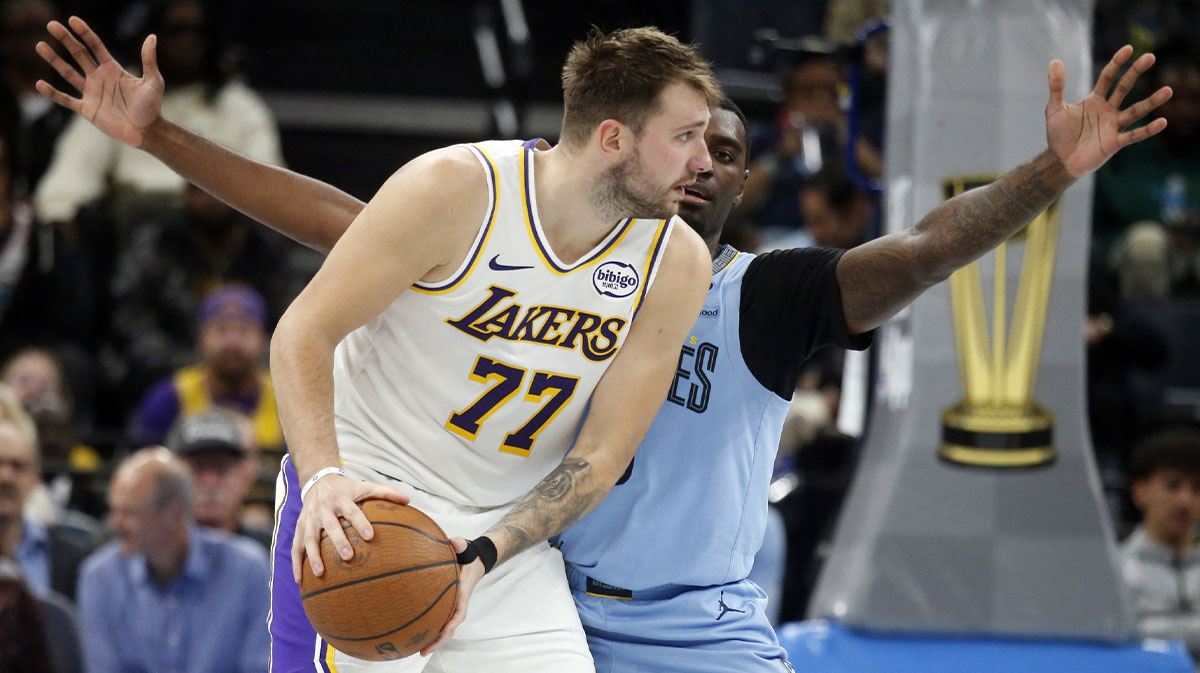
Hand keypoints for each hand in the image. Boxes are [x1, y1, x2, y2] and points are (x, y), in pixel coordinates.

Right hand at [34, 16, 164, 147]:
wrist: (147, 131)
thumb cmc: (152, 106)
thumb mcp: (153, 81)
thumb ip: (149, 60)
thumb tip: (152, 37)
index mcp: (113, 69)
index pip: (95, 46)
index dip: (84, 33)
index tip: (72, 20)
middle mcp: (99, 78)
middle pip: (78, 54)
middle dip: (65, 39)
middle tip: (51, 25)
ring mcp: (92, 93)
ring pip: (68, 73)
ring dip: (54, 60)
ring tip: (40, 45)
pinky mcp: (87, 109)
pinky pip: (66, 99)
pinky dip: (53, 93)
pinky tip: (40, 84)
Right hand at [290, 473, 409, 580]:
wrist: (318, 480)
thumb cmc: (347, 488)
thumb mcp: (364, 486)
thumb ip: (386, 492)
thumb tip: (408, 500)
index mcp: (341, 498)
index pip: (352, 511)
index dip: (360, 522)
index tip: (370, 536)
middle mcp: (323, 508)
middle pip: (330, 526)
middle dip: (338, 541)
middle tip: (349, 557)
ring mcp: (309, 518)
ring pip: (309, 538)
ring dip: (313, 556)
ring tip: (320, 573)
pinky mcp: (299, 526)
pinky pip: (296, 546)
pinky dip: (296, 562)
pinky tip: (300, 580)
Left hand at [419, 536, 484, 655]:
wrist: (475, 560)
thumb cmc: (469, 557)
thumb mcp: (467, 549)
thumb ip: (461, 545)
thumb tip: (453, 541)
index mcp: (462, 593)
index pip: (460, 611)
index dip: (452, 621)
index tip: (445, 629)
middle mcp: (458, 603)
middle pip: (450, 627)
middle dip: (438, 640)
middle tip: (423, 650)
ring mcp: (452, 607)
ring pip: (444, 628)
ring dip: (433, 640)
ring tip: (418, 650)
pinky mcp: (446, 606)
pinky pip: (439, 621)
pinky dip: (430, 631)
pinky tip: (416, 636)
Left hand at [1046, 45, 1172, 177]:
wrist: (1060, 160)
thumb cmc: (1058, 134)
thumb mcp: (1054, 108)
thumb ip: (1057, 87)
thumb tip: (1055, 61)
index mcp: (1095, 100)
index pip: (1108, 77)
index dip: (1117, 63)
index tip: (1129, 48)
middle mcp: (1108, 110)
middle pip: (1124, 87)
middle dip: (1136, 72)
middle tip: (1151, 56)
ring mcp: (1113, 125)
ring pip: (1136, 111)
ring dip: (1152, 101)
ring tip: (1168, 90)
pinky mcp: (1115, 142)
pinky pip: (1134, 135)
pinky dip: (1148, 130)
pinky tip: (1162, 122)